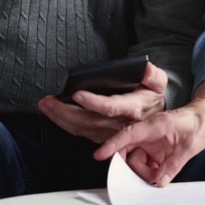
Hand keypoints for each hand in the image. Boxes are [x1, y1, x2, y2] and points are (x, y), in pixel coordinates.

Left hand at [38, 60, 168, 143]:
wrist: (154, 119)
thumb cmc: (151, 96)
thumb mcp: (158, 82)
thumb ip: (152, 74)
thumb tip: (144, 68)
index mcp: (132, 108)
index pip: (110, 107)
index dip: (92, 102)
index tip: (76, 94)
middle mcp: (118, 124)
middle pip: (88, 120)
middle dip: (65, 111)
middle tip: (49, 100)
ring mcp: (108, 132)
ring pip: (81, 128)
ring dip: (60, 118)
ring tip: (46, 105)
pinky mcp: (101, 136)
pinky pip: (80, 132)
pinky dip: (64, 124)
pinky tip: (53, 114)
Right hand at [94, 78, 204, 185]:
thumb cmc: (201, 122)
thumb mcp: (190, 146)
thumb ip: (173, 165)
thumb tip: (159, 182)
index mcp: (154, 126)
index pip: (128, 135)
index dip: (112, 145)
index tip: (99, 155)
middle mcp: (150, 133)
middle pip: (130, 152)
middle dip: (132, 168)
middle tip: (142, 181)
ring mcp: (153, 141)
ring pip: (138, 160)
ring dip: (145, 172)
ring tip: (159, 177)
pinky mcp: (158, 148)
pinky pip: (148, 162)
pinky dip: (152, 171)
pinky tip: (161, 175)